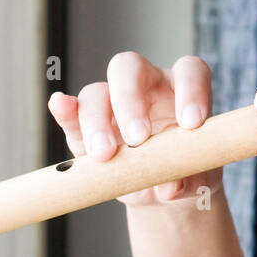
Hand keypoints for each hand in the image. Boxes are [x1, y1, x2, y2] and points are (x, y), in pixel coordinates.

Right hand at [48, 52, 222, 205]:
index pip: (189, 71)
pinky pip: (71, 111)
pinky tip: (60, 105)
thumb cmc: (188, 171)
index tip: (191, 124)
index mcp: (182, 89)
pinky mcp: (84, 126)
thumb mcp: (196, 179)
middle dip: (131, 101)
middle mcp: (146, 86)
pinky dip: (65, 110)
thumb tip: (170, 186)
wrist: (164, 189)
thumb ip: (189, 178)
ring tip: (104, 155)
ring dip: (97, 121)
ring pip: (97, 93)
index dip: (192, 90)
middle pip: (131, 68)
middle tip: (139, 138)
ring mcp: (112, 103)